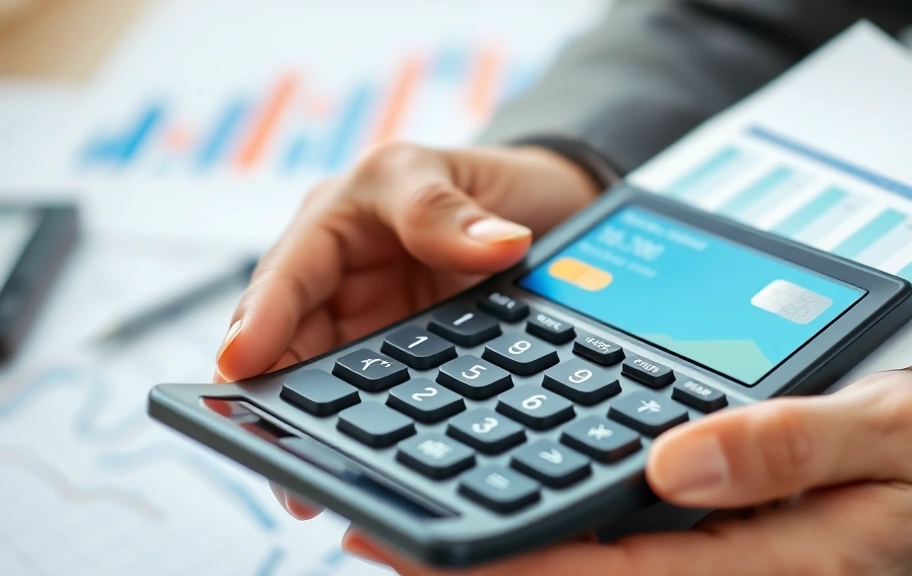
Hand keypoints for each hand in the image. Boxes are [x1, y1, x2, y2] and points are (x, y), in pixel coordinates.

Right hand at [213, 143, 599, 516]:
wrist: (552, 212)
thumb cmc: (484, 182)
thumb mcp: (454, 172)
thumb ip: (448, 210)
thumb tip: (497, 245)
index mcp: (333, 226)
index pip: (287, 276)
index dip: (259, 321)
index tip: (240, 364)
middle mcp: (343, 287)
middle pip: (295, 348)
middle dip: (277, 401)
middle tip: (272, 450)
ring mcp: (377, 335)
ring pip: (336, 390)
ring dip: (322, 434)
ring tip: (313, 488)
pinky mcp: (415, 373)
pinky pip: (391, 408)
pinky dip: (378, 440)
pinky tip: (380, 473)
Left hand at [342, 371, 911, 575]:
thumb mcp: (888, 437)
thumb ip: (790, 444)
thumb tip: (676, 462)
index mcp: (763, 568)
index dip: (522, 569)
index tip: (436, 553)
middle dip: (480, 567)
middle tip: (381, 533)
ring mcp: (706, 565)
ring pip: (586, 566)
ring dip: (499, 548)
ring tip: (407, 520)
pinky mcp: (700, 546)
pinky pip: (612, 543)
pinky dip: (547, 524)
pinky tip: (499, 495)